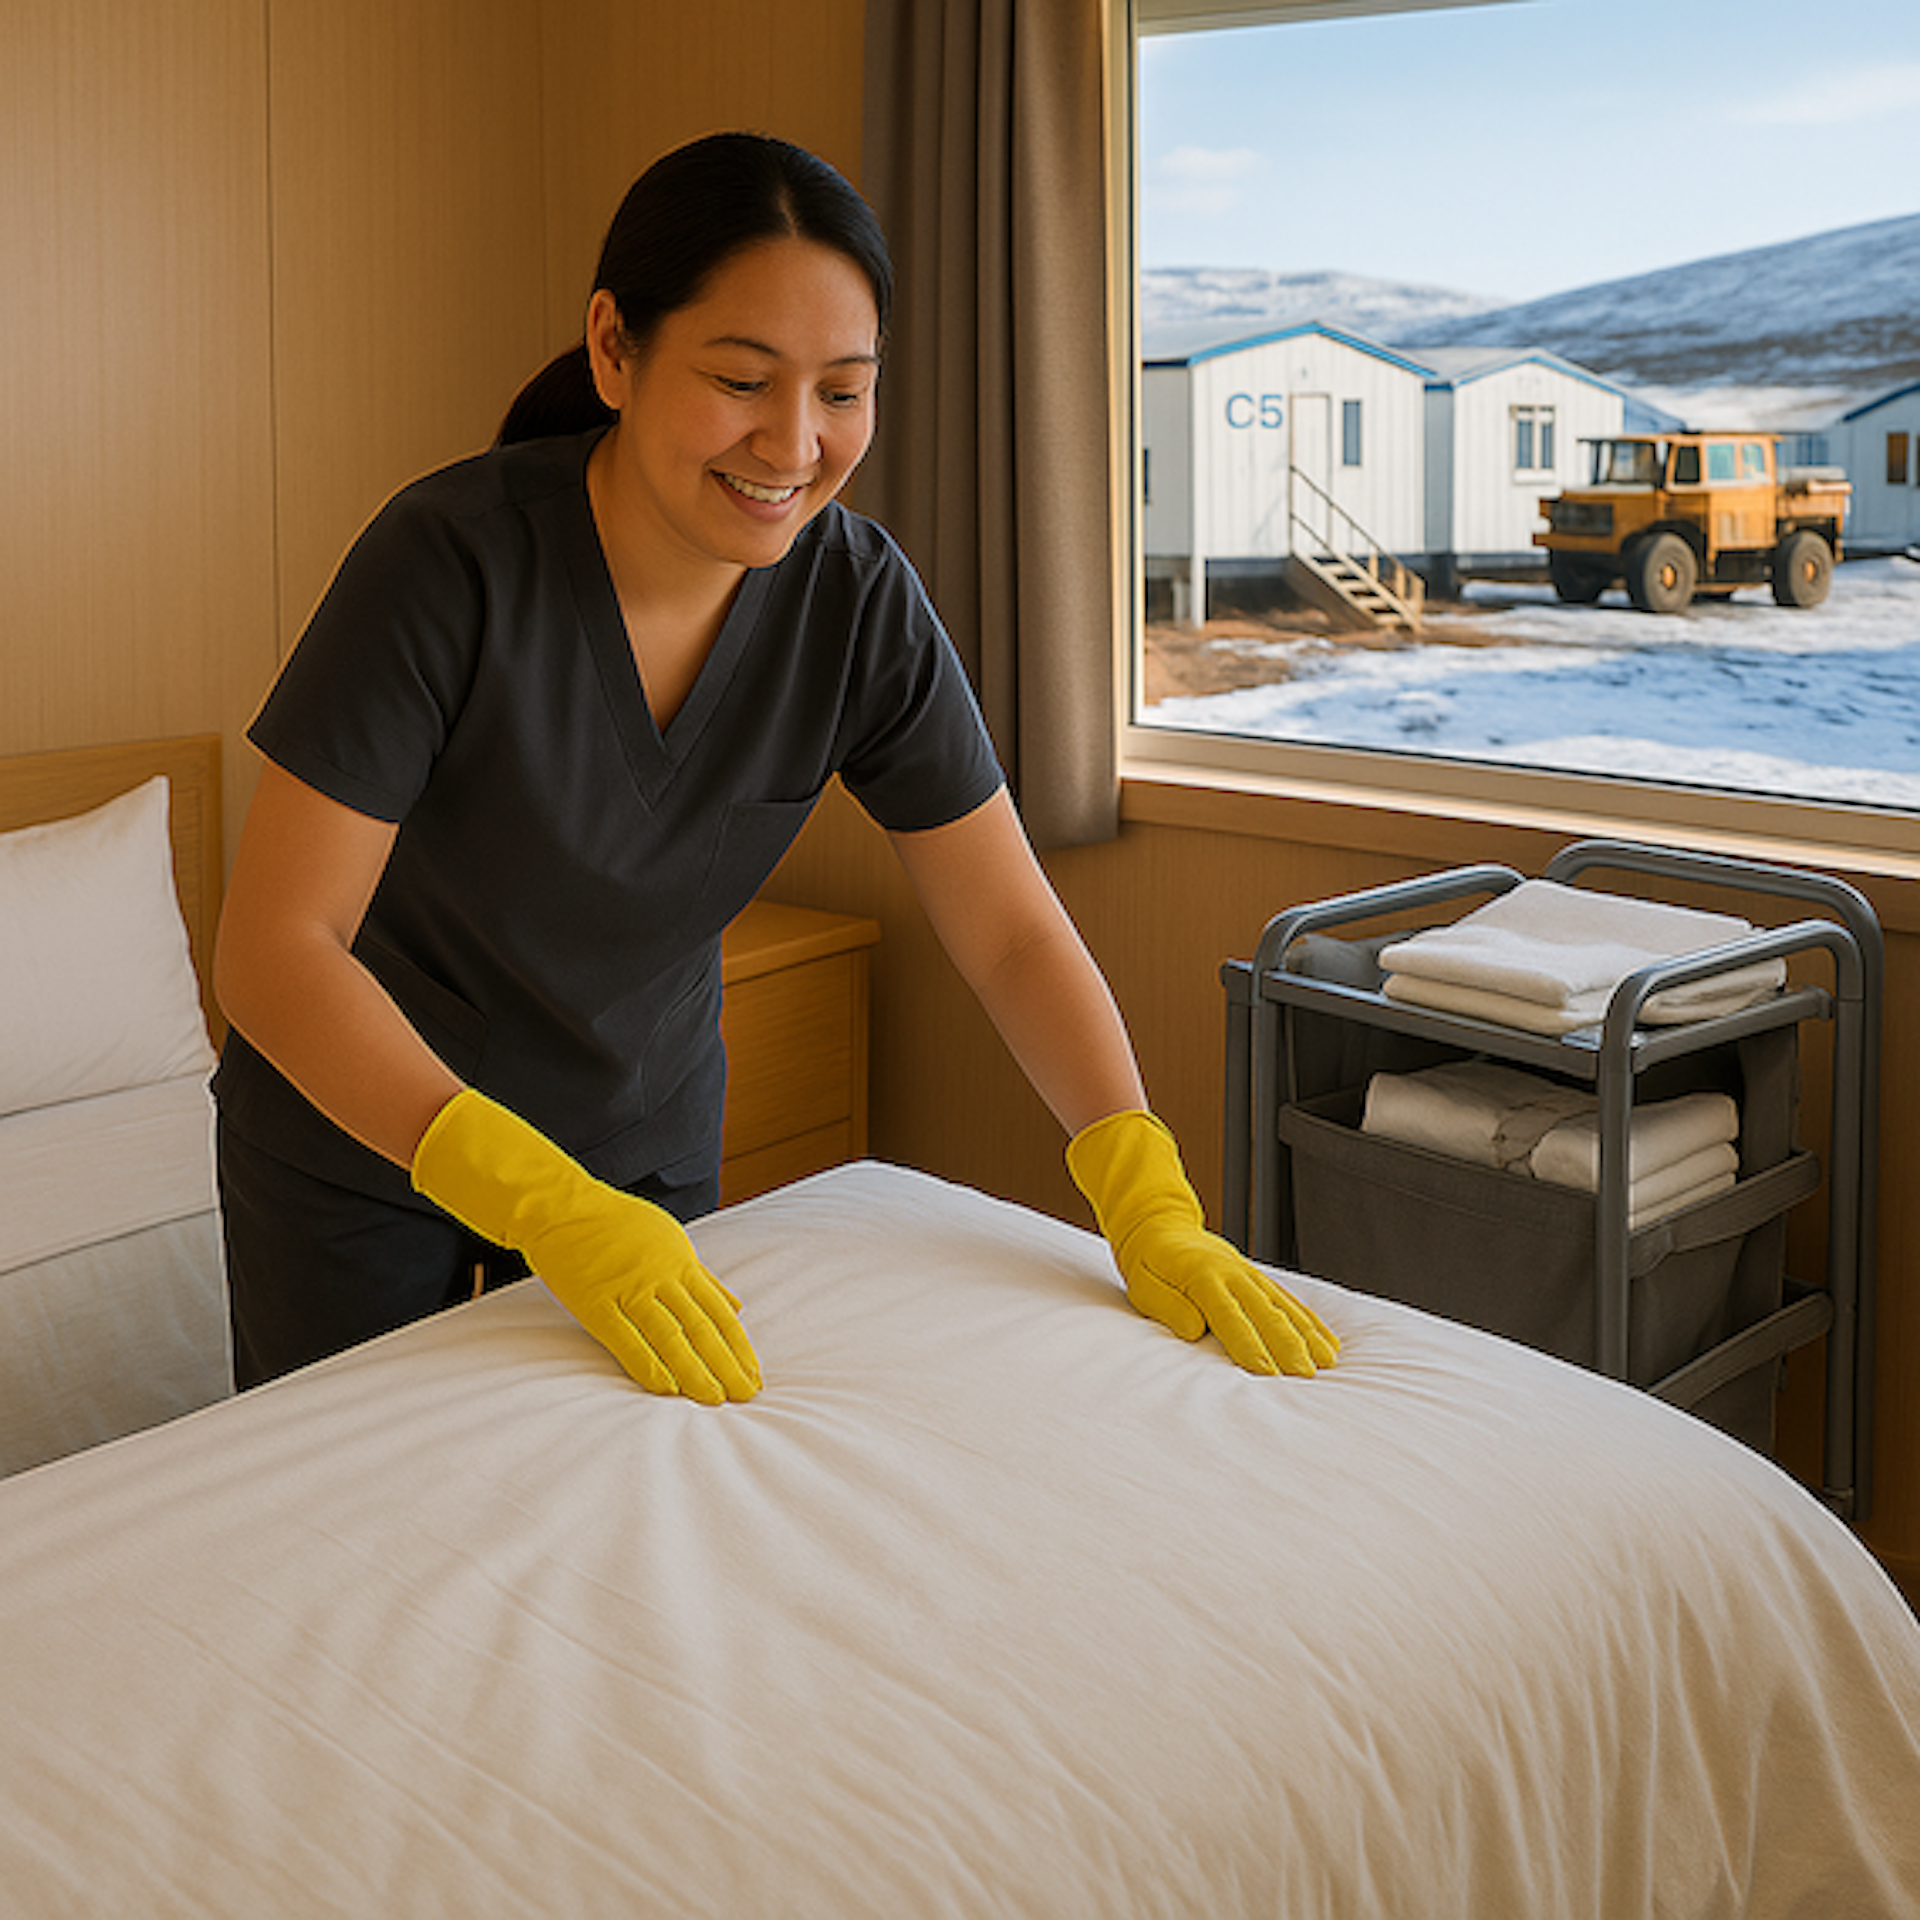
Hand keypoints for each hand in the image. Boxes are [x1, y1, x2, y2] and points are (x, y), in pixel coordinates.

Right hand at [411, 1089, 760, 1402]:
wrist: (563, 1207)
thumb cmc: (619, 1225)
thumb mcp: (670, 1241)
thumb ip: (703, 1277)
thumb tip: (736, 1306)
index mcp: (681, 1263)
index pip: (718, 1312)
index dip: (739, 1346)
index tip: (754, 1374)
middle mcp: (660, 1277)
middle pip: (701, 1327)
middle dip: (726, 1364)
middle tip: (746, 1395)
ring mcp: (627, 1289)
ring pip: (670, 1335)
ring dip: (695, 1370)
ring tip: (714, 1399)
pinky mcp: (595, 1302)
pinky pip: (625, 1338)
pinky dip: (647, 1364)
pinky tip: (666, 1388)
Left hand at [1067, 1109, 1337, 1376]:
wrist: (1161, 1226)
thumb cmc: (1148, 1263)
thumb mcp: (1144, 1286)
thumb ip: (1169, 1306)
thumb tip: (1195, 1330)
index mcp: (1201, 1276)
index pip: (1228, 1315)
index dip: (1248, 1344)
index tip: (1265, 1372)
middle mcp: (1233, 1273)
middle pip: (1266, 1313)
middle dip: (1288, 1346)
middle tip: (1306, 1377)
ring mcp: (1250, 1274)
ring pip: (1285, 1306)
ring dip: (1308, 1335)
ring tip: (1327, 1363)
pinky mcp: (1260, 1279)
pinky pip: (1290, 1301)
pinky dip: (1311, 1322)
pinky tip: (1328, 1343)